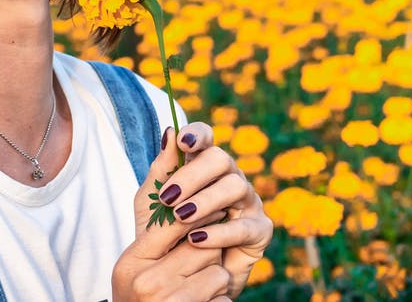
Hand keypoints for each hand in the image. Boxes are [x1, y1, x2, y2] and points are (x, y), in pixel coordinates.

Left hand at [167, 122, 272, 297]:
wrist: (179, 280)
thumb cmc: (166, 236)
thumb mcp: (152, 205)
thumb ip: (160, 171)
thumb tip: (169, 132)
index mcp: (203, 168)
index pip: (206, 140)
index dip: (198, 135)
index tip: (183, 141)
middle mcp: (229, 179)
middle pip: (221, 159)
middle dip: (193, 175)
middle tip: (168, 198)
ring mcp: (247, 203)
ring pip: (235, 186)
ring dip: (205, 201)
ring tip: (180, 217)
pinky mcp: (259, 231)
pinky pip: (244, 226)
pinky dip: (219, 232)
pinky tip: (196, 239)